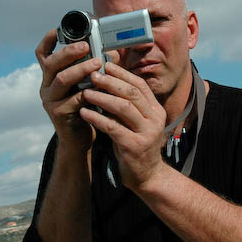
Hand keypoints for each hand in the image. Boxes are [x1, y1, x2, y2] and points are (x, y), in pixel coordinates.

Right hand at [35, 29, 104, 149]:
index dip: (48, 41)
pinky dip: (88, 91)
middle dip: (69, 52)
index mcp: (51, 76)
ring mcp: (50, 100)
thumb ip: (95, 70)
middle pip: (51, 63)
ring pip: (61, 79)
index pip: (43, 55)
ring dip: (81, 69)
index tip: (57, 29)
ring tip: (98, 63)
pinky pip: (73, 99)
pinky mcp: (59, 114)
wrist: (80, 139)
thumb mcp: (88, 85)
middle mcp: (47, 86)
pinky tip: (100, 88)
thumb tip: (112, 53)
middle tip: (86, 46)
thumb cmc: (86, 107)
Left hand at [79, 62, 166, 189]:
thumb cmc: (136, 145)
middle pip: (132, 93)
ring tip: (86, 92)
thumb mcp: (136, 123)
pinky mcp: (135, 146)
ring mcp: (147, 133)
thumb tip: (107, 83)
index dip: (122, 74)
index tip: (106, 65)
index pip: (140, 85)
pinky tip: (85, 113)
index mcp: (156, 110)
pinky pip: (113, 127)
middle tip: (93, 75)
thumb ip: (127, 105)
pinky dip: (97, 118)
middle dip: (111, 82)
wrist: (147, 176)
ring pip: (124, 107)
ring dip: (103, 97)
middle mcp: (155, 119)